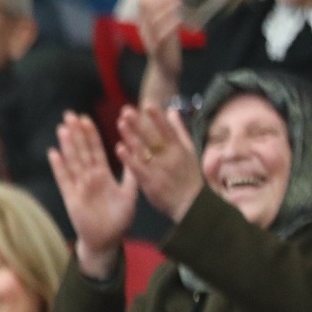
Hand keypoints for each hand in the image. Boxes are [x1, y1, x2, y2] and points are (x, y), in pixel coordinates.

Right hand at [47, 111, 135, 278]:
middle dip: (76, 133)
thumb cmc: (118, 219)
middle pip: (81, 151)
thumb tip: (138, 156)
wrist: (107, 240)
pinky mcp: (72, 198)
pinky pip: (64, 180)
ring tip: (62, 128)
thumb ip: (131, 176)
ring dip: (67, 145)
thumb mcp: (130, 195)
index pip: (96, 150)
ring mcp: (79, 187)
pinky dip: (59, 167)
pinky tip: (53, 153)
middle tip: (69, 114)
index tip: (86, 118)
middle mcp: (89, 178)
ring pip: (73, 161)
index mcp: (103, 175)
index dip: (91, 135)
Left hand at [115, 103, 204, 223]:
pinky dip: (129, 158)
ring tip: (120, 123)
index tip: (147, 105)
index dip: (158, 118)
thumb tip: (172, 111)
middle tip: (126, 111)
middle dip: (140, 124)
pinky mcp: (150, 183)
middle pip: (153, 138)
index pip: (169, 130)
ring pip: (144, 150)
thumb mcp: (190, 152)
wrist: (192, 206)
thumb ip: (180, 131)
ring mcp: (160, 170)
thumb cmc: (189, 177)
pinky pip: (138, 169)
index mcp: (181, 150)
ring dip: (131, 136)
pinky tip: (119, 148)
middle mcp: (170, 158)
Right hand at [136, 0, 184, 104]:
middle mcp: (145, 31)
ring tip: (179, 1)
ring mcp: (151, 39)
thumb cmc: (166, 48)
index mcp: (145, 24)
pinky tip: (179, 19)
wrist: (164, 71)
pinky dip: (170, 26)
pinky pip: (162, 36)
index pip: (143, 4)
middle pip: (147, 9)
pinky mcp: (158, 49)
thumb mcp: (166, 27)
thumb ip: (164, 11)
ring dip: (166, 9)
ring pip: (154, 20)